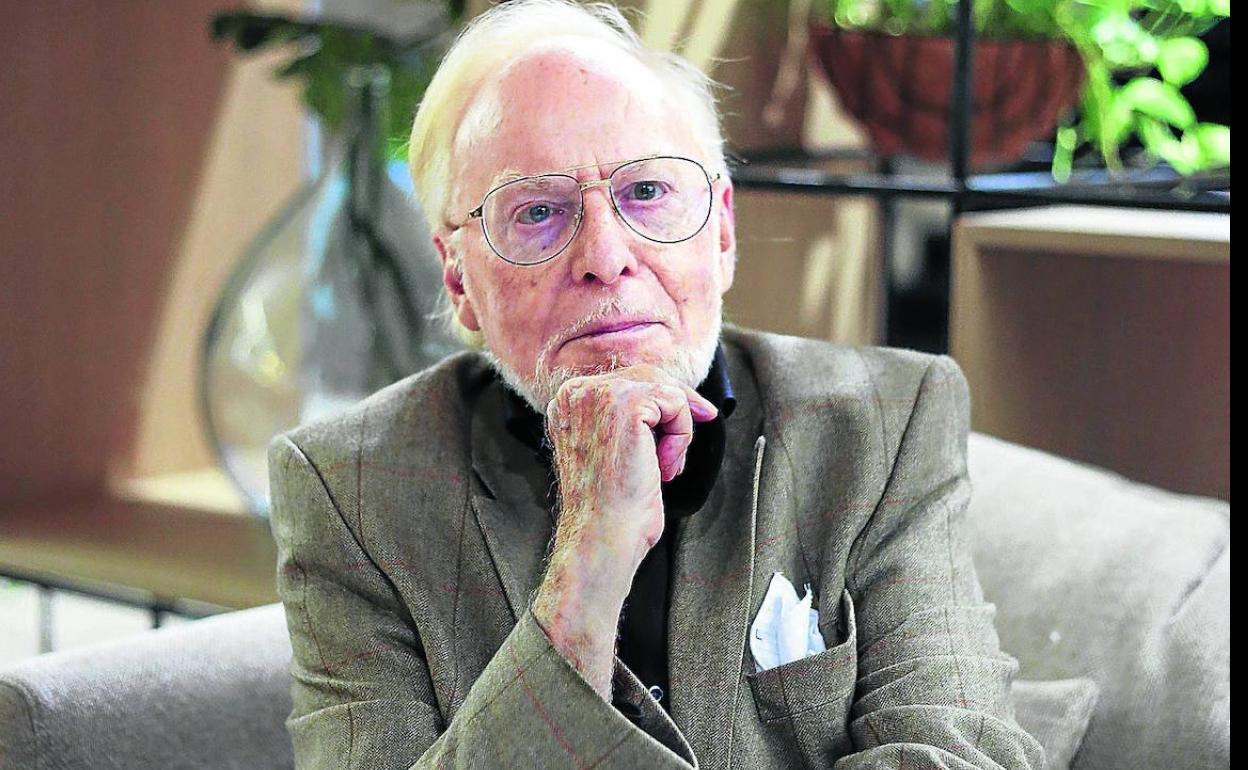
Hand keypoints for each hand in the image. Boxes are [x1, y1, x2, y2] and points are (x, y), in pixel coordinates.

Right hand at [531, 364, 716, 697]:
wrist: (602, 538)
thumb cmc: (611, 507)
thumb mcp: (612, 448)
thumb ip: (627, 416)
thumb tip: (675, 393)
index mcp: (566, 400)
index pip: (628, 379)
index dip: (664, 399)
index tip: (692, 417)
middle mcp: (576, 391)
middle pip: (649, 376)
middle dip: (678, 408)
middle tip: (692, 437)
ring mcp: (597, 394)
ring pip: (665, 389)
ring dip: (677, 430)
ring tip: (664, 468)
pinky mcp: (624, 405)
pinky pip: (674, 402)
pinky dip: (681, 436)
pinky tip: (663, 468)